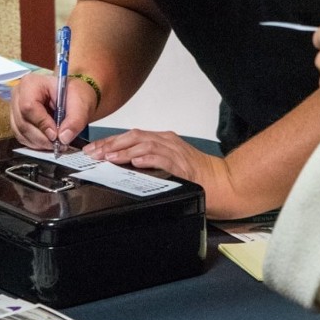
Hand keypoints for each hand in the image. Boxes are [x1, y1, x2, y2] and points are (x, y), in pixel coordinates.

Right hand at [9, 71, 94, 150]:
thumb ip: (75, 120)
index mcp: (31, 83)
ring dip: (39, 143)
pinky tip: (49, 142)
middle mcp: (19, 95)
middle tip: (59, 144)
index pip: (29, 106)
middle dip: (42, 137)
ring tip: (56, 143)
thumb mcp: (81, 102)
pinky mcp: (17, 122)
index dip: (42, 123)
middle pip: (23, 122)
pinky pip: (22, 138)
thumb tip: (64, 137)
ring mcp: (15, 109)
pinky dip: (36, 144)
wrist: (72, 98)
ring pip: (21, 133)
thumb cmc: (74, 94)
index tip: (56, 134)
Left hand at [82, 129, 227, 191]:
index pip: (132, 136)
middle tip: (94, 154)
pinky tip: (136, 163)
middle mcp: (168, 142)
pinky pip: (163, 159)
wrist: (225, 183)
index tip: (94, 149)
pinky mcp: (183, 165)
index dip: (110, 142)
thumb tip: (123, 165)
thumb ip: (150, 160)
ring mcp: (176, 152)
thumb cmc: (199, 177)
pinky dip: (148, 159)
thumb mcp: (170, 163)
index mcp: (164, 141)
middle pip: (135, 136)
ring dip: (124, 151)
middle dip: (112, 145)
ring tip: (108, 157)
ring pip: (145, 145)